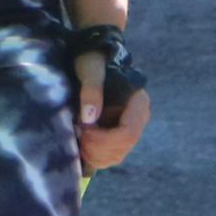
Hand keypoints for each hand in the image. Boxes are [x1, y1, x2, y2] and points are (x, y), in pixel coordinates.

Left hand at [72, 51, 149, 175]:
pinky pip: (108, 157)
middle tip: (77, 135)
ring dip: (94, 154)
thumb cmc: (92, 61)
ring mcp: (127, 129)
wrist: (90, 58)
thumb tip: (89, 118)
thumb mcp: (90, 69)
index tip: (84, 131)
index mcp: (138, 103)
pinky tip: (79, 144)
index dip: (105, 139)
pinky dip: (92, 157)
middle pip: (123, 148)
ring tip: (77, 137)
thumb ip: (91, 90)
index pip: (129, 133)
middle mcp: (138, 119)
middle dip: (97, 149)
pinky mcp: (115, 136)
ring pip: (116, 156)